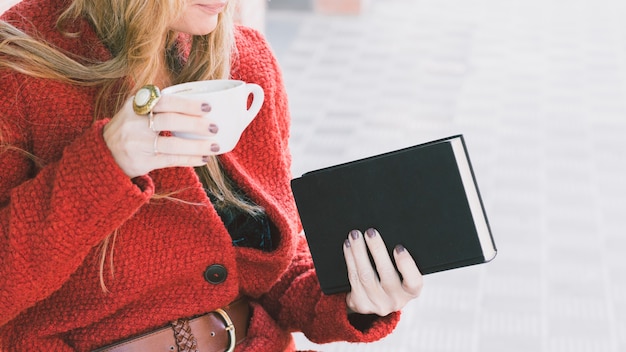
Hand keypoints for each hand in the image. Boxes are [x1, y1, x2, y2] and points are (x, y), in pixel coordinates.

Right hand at [103, 94, 221, 177]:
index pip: (164, 101)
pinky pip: (170, 160)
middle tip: (214, 126)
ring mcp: (137, 143)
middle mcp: (134, 122)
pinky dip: (189, 159)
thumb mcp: (137, 109)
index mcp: (136, 104)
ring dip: (196, 145)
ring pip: (172, 144)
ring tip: (215, 146)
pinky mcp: (141, 161)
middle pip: (169, 121)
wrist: (104, 153)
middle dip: (195, 124)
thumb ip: (161, 103)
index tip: (208, 106)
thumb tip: (201, 102)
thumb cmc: (131, 128)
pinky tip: (204, 158)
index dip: (186, 104)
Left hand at [343, 228, 422, 315]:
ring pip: (365, 275)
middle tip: (370, 233)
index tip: (399, 248)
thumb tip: (389, 234)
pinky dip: (349, 260)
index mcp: (411, 292)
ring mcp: (377, 304)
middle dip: (377, 250)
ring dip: (358, 252)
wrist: (376, 302)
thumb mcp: (402, 274)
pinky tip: (348, 247)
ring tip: (355, 236)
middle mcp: (395, 300)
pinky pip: (353, 278)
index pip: (414, 281)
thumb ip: (399, 260)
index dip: (406, 265)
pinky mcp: (361, 303)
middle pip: (386, 274)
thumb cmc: (392, 280)